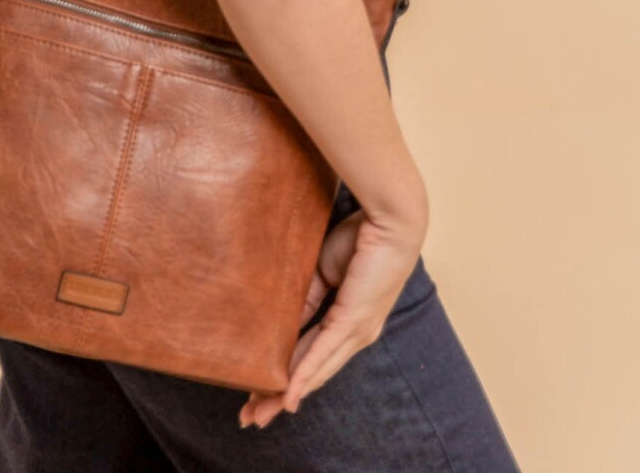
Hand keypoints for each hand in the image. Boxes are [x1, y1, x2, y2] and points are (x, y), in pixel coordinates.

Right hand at [237, 208, 422, 431]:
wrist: (388, 221)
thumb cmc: (360, 238)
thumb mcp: (321, 271)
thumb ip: (305, 298)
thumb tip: (281, 321)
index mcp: (349, 322)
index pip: (312, 355)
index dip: (286, 376)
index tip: (258, 392)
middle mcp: (354, 335)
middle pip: (311, 373)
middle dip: (279, 397)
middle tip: (252, 418)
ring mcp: (355, 331)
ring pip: (314, 371)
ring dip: (285, 394)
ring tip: (259, 413)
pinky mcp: (352, 321)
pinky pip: (322, 353)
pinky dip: (303, 376)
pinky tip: (287, 395)